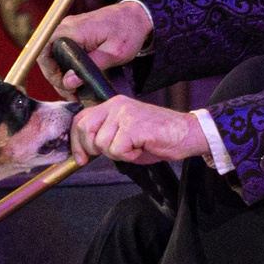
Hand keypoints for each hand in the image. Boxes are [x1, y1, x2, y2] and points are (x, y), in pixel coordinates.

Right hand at [45, 0, 152, 91]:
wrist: (137, 16)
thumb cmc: (128, 32)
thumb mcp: (114, 53)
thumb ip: (91, 67)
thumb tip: (69, 82)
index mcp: (73, 30)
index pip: (45, 50)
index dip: (49, 72)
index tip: (64, 86)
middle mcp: (67, 27)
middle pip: (47, 55)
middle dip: (56, 78)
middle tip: (71, 94)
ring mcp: (70, 29)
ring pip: (54, 55)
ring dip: (61, 74)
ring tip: (75, 91)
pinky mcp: (75, 33)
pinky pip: (62, 52)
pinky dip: (67, 66)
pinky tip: (77, 80)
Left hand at [70, 96, 205, 165]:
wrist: (188, 134)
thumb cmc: (159, 137)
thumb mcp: (125, 134)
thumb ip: (105, 136)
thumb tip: (84, 151)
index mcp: (113, 104)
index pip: (81, 119)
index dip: (76, 141)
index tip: (80, 158)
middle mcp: (117, 105)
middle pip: (86, 128)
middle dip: (93, 148)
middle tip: (115, 152)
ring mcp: (125, 113)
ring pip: (102, 143)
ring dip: (117, 154)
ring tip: (135, 147)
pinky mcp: (133, 125)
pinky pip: (117, 149)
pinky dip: (128, 156)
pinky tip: (142, 148)